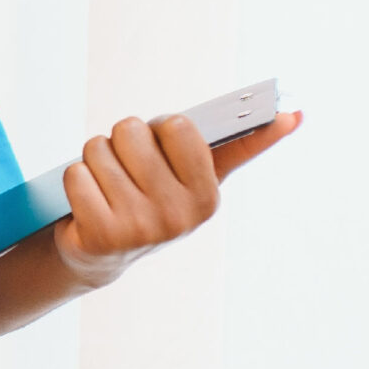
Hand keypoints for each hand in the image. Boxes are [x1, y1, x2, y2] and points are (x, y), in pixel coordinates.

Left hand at [53, 109, 303, 286]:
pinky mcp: (102, 236)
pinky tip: (87, 203)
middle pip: (131, 130)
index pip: (177, 125)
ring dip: (95, 161)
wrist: (102, 253)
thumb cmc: (153, 197)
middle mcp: (179, 218)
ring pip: (98, 149)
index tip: (160, 152)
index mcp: (208, 198)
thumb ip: (243, 144)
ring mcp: (141, 229)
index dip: (159, 130)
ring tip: (106, 188)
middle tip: (126, 173)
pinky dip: (75, 181)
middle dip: (121, 142)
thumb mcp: (195, 173)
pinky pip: (76, 174)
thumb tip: (293, 115)